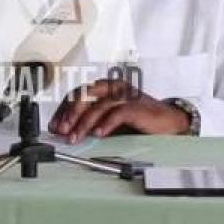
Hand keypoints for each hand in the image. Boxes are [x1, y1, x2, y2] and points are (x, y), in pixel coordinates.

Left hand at [48, 78, 188, 142]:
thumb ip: (90, 121)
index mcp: (105, 87)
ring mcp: (125, 95)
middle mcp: (113, 87)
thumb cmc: (138, 120)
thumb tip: (66, 131)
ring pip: (98, 105)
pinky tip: (98, 134)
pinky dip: (106, 124)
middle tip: (62, 131)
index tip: (54, 126)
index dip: (63, 110)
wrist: (168, 122)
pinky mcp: (137, 106)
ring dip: (84, 123)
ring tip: (75, 137)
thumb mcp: (109, 119)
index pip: (77, 94)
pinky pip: (118, 113)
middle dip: (70, 114)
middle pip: (85, 95)